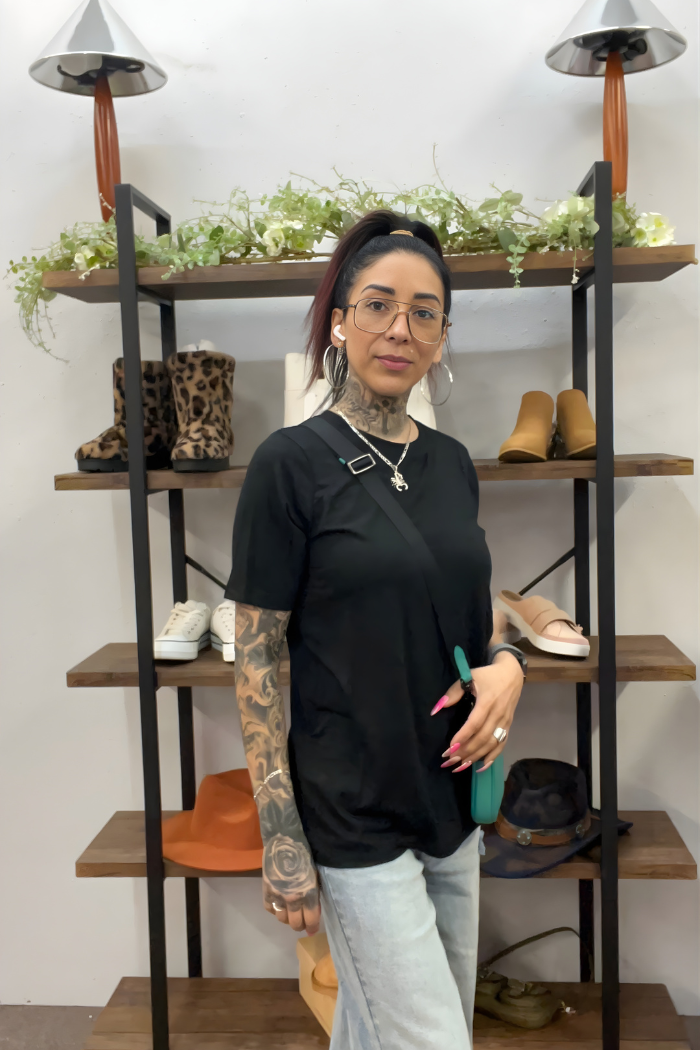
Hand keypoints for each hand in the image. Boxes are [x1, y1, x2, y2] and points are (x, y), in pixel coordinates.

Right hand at [261, 835, 320, 935]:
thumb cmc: (305, 855)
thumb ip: (314, 894)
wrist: (284, 842)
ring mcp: (278, 896)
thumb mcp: (315, 875)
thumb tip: (314, 911)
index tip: (312, 929)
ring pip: (282, 919)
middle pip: (295, 923)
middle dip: (300, 925)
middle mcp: (293, 899)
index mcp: (308, 893)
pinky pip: (270, 909)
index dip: (312, 926)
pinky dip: (275, 909)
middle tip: (302, 922)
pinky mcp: (266, 891)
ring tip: (291, 913)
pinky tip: (279, 904)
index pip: (311, 919)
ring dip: (288, 918)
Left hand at [431, 652, 523, 773]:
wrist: (512, 673)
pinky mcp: (509, 726)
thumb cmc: (487, 675)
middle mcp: (498, 714)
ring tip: (460, 765)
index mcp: (488, 701)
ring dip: (476, 756)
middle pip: (483, 737)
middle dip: (466, 751)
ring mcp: (505, 721)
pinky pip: (501, 744)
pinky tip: (480, 767)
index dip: (463, 736)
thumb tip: (436, 709)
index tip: (450, 747)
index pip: (475, 723)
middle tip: (450, 760)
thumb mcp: (469, 677)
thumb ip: (453, 692)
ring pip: (492, 744)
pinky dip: (492, 757)